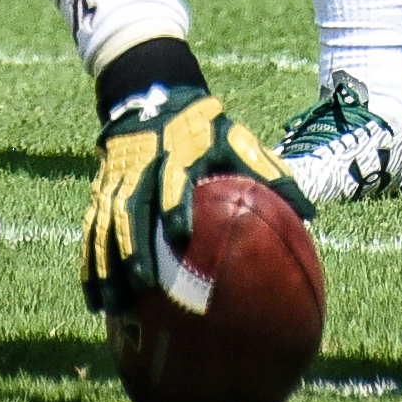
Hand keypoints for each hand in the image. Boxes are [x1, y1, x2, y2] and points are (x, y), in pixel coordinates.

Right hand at [81, 81, 300, 313]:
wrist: (149, 96)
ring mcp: (117, 182)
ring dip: (107, 265)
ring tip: (115, 305)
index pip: (172, 179)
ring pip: (107, 226)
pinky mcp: (101, 193)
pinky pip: (92, 232)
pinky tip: (95, 302)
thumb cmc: (204, 128)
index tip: (180, 234)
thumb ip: (270, 173)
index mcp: (177, 153)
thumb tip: (311, 214)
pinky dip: (90, 266)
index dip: (173, 204)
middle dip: (134, 247)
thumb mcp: (236, 139)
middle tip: (144, 284)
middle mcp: (142, 168)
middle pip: (132, 209)